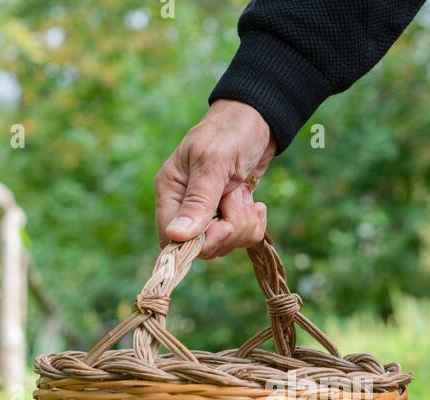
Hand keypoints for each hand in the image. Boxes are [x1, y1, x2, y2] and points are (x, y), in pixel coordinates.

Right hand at [155, 99, 274, 258]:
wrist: (259, 120)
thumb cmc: (231, 131)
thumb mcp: (214, 162)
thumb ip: (198, 200)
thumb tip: (177, 236)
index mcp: (170, 192)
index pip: (171, 239)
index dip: (199, 243)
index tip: (224, 226)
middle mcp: (185, 206)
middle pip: (202, 247)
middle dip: (229, 229)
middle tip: (239, 198)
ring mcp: (208, 213)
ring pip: (225, 244)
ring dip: (244, 223)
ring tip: (244, 193)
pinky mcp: (229, 215)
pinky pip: (242, 238)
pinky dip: (254, 224)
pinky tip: (256, 204)